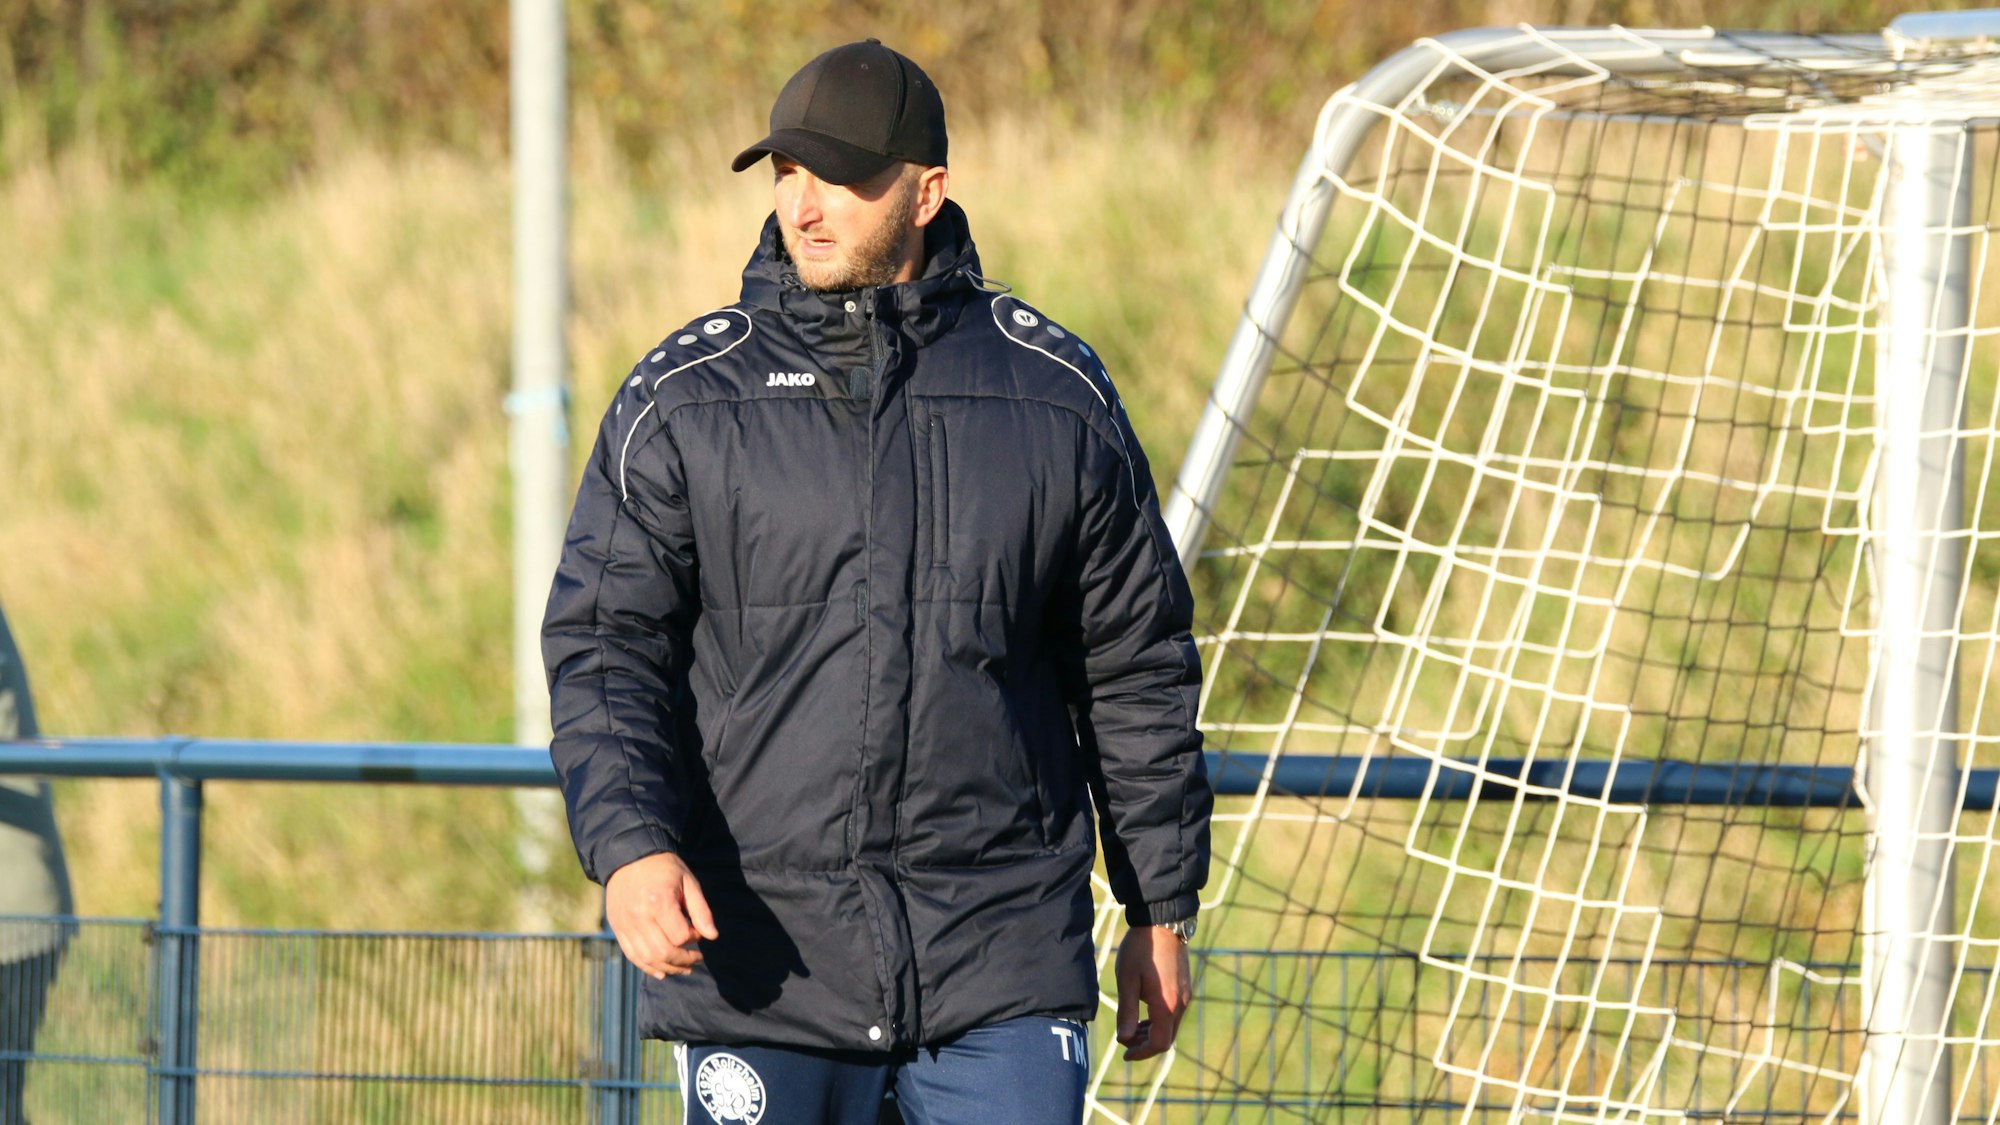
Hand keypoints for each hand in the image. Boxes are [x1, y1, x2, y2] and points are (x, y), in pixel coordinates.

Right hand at [604, 851, 719, 979]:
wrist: (629, 856)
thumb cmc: (664, 868)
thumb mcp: (688, 882)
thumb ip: (701, 910)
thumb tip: (713, 936)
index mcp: (659, 902)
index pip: (680, 936)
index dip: (694, 938)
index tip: (699, 931)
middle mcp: (639, 916)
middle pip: (663, 952)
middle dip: (683, 960)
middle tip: (697, 959)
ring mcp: (625, 924)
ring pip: (647, 958)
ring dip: (667, 968)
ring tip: (683, 968)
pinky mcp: (617, 927)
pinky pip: (632, 955)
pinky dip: (647, 966)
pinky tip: (661, 971)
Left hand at [1115, 924, 1191, 1060]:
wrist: (1161, 922)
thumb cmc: (1141, 950)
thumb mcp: (1127, 981)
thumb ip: (1127, 1012)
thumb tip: (1124, 1039)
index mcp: (1166, 1005)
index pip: (1159, 1043)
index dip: (1141, 1053)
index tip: (1124, 1053)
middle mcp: (1180, 1003)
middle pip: (1166, 1038)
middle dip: (1146, 1045)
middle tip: (1125, 1042)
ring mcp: (1185, 995)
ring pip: (1170, 1026)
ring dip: (1152, 1032)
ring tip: (1132, 1028)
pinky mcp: (1185, 987)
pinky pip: (1174, 1013)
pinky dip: (1159, 1020)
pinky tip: (1144, 1012)